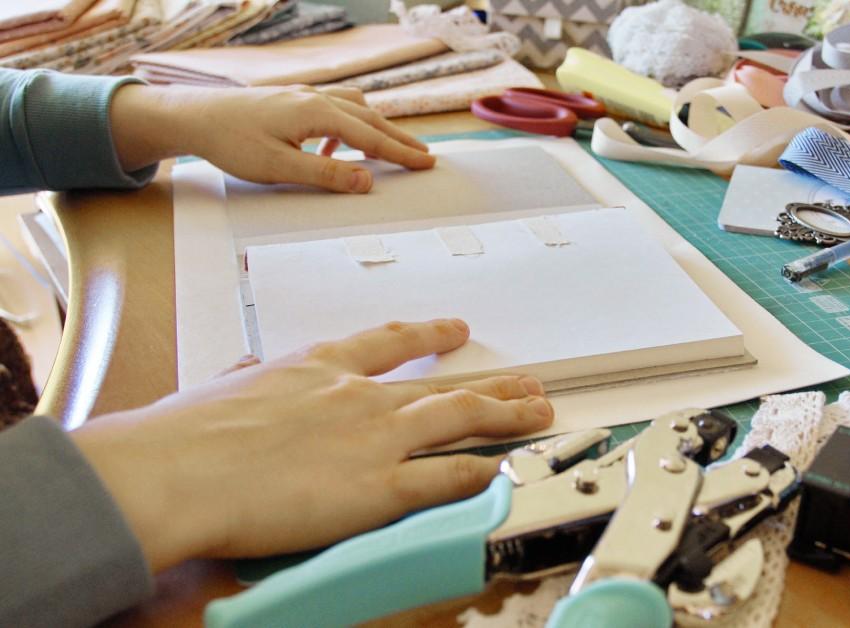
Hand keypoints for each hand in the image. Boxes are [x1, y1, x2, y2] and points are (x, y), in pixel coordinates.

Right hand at [71, 319, 553, 571]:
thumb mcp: (217, 389)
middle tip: (525, 380)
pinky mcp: (378, 488)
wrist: (175, 470)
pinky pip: (446, 478)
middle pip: (441, 384)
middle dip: (491, 384)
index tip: (454, 329)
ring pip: (459, 418)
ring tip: (538, 412)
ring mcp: (374, 439)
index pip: (387, 343)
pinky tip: (505, 468)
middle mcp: (357, 396)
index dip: (428, 334)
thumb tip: (244, 371)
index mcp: (317, 369)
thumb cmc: (181, 437)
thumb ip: (245, 378)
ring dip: (506, 416)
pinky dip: (482, 472)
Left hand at [109, 83, 434, 192]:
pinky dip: (348, 126)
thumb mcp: (280, 168)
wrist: (193, 115)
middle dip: (398, 139)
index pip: (371, 136)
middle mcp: (315, 98)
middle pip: (369, 118)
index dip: (401, 153)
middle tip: (424, 156)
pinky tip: (336, 147)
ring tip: (390, 150)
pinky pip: (333, 108)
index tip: (426, 164)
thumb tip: (367, 180)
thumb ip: (327, 175)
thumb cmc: (231, 142)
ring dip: (376, 129)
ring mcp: (302, 96)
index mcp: (317, 113)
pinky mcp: (291, 100)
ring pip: (354, 108)